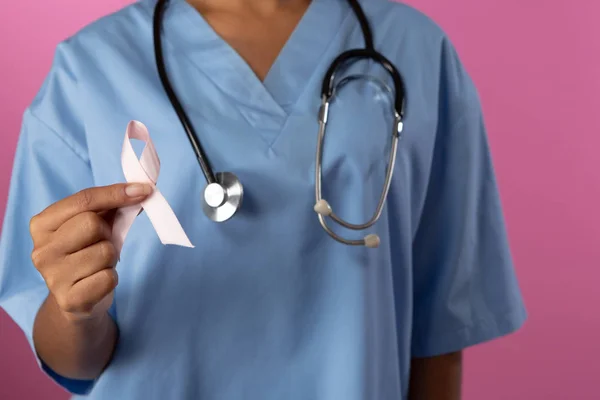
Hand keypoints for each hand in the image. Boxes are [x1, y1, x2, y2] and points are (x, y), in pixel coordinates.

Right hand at [30, 183, 152, 320]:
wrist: (75, 299)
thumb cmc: (86, 253)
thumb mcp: (94, 224)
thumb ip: (112, 205)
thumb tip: (141, 189)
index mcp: (42, 224)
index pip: (83, 199)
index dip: (115, 193)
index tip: (143, 190)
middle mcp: (41, 250)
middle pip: (92, 224)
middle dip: (107, 233)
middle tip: (101, 244)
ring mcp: (52, 277)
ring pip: (105, 252)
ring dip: (111, 258)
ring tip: (98, 265)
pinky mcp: (69, 300)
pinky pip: (108, 278)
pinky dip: (111, 278)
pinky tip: (97, 281)